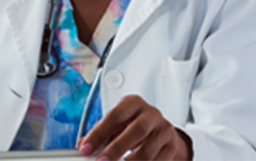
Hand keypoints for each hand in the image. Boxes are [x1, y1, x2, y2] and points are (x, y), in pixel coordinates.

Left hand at [78, 94, 192, 160]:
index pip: (115, 116)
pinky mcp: (172, 147)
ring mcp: (164, 130)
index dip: (98, 133)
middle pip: (135, 131)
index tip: (85, 148)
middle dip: (115, 149)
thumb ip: (100, 133)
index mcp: (133, 104)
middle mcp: (151, 114)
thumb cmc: (133, 125)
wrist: (162, 131)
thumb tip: (83, 144)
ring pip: (147, 151)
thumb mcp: (117, 124)